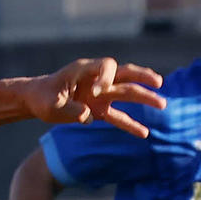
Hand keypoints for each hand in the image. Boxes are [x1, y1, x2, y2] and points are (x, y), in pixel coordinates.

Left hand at [25, 57, 163, 136]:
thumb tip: (88, 116)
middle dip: (143, 78)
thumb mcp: (51, 104)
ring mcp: (100, 95)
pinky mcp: (99, 109)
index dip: (106, 78)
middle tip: (158, 83)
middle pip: (126, 74)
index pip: (107, 66)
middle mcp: (97, 80)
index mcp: (85, 70)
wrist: (38, 100)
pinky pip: (118, 117)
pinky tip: (144, 133)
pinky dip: (130, 124)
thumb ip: (70, 109)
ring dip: (145, 97)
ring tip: (162, 104)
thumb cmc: (43, 97)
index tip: (94, 93)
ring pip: (127, 93)